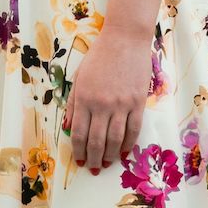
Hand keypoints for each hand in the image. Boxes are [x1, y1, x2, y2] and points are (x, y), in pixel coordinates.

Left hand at [64, 24, 150, 173]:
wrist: (124, 40)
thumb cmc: (99, 56)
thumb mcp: (79, 77)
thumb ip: (73, 104)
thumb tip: (69, 128)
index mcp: (84, 97)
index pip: (79, 133)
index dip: (78, 150)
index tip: (79, 160)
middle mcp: (102, 104)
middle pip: (97, 141)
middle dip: (93, 158)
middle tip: (92, 168)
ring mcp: (121, 105)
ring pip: (115, 140)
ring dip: (110, 156)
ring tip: (106, 163)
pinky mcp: (138, 103)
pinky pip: (133, 131)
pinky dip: (127, 144)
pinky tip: (122, 151)